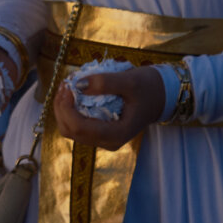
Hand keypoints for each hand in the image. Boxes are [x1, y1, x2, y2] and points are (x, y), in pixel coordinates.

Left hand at [51, 64, 165, 150]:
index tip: (68, 85)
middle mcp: (107, 142)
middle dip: (61, 107)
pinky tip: (74, 94)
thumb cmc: (148, 88)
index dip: (66, 107)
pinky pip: (77, 125)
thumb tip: (78, 85)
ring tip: (68, 87)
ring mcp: (102, 139)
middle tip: (65, 83)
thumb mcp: (130, 80)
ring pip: (70, 130)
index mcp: (116, 134)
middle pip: (70, 130)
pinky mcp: (99, 132)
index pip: (79, 127)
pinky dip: (70, 110)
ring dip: (63, 109)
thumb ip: (105, 82)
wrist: (161, 96)